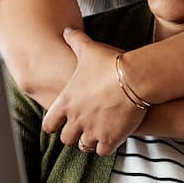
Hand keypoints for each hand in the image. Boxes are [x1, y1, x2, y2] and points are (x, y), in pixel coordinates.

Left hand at [42, 28, 145, 155]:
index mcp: (66, 102)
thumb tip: (67, 30)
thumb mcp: (88, 48)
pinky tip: (112, 138)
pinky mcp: (110, 139)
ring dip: (90, 141)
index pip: (49, 125)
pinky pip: (103, 152)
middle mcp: (75, 120)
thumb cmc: (110, 62)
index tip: (59, 124)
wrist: (134, 77)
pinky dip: (106, 147)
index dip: (54, 125)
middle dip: (73, 135)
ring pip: (84, 146)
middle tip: (82, 129)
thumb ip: (75, 40)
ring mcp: (92, 131)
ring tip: (97, 135)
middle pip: (66, 139)